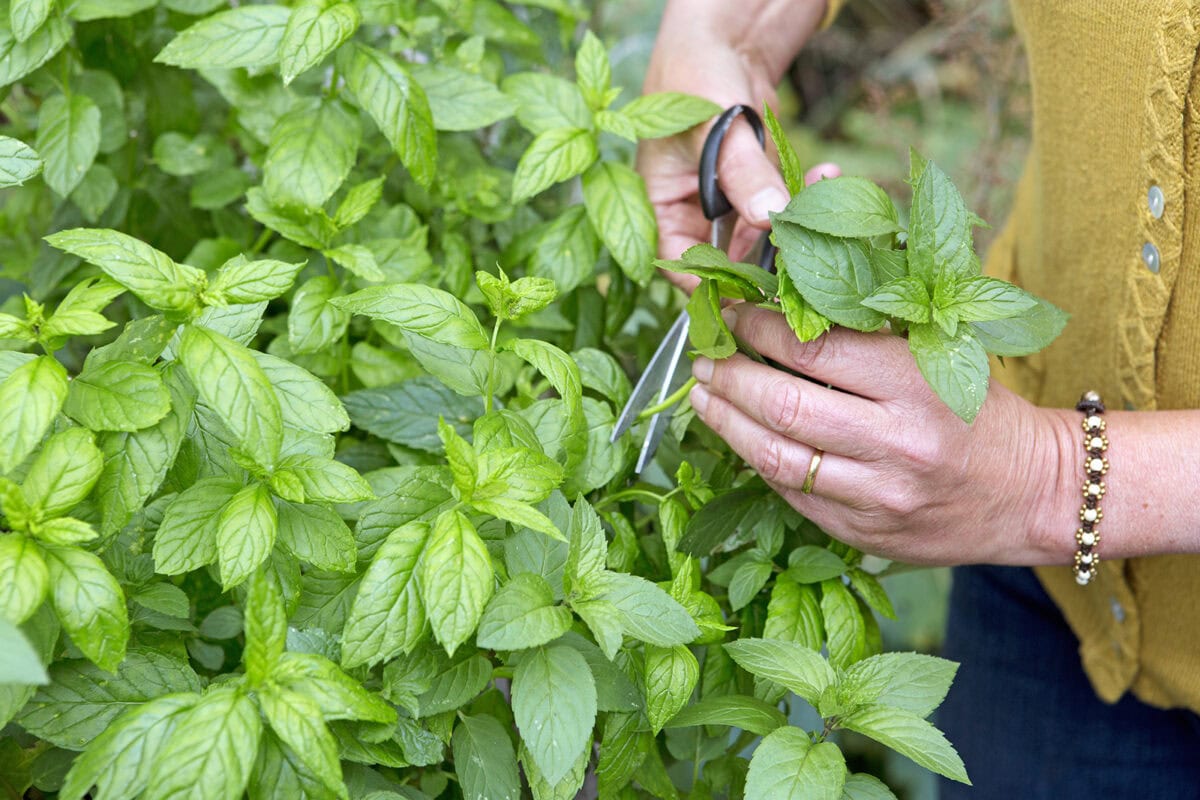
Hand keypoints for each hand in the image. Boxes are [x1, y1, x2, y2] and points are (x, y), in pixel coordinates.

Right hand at [637, 0, 834, 288]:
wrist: (727, 36)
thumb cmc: (697, 73)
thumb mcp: (716, 125)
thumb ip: (742, 173)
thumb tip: (770, 217)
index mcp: (659, 202)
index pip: (678, 261)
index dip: (710, 282)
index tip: (751, 291)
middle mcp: (690, 210)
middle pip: (723, 259)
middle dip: (765, 260)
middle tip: (804, 258)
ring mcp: (726, 202)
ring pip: (759, 238)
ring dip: (793, 228)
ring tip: (823, 205)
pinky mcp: (758, 187)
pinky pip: (782, 208)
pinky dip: (807, 198)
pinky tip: (828, 176)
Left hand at [688, 303, 1081, 565]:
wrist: (1035, 493)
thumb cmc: (981, 412)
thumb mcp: (943, 357)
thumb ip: (874, 334)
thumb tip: (789, 302)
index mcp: (917, 384)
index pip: (814, 349)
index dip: (759, 328)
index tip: (733, 313)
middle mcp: (897, 443)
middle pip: (784, 405)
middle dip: (729, 376)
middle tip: (704, 357)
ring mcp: (879, 495)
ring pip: (777, 457)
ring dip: (726, 422)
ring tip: (702, 397)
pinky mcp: (865, 532)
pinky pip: (793, 494)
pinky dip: (758, 462)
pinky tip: (741, 438)